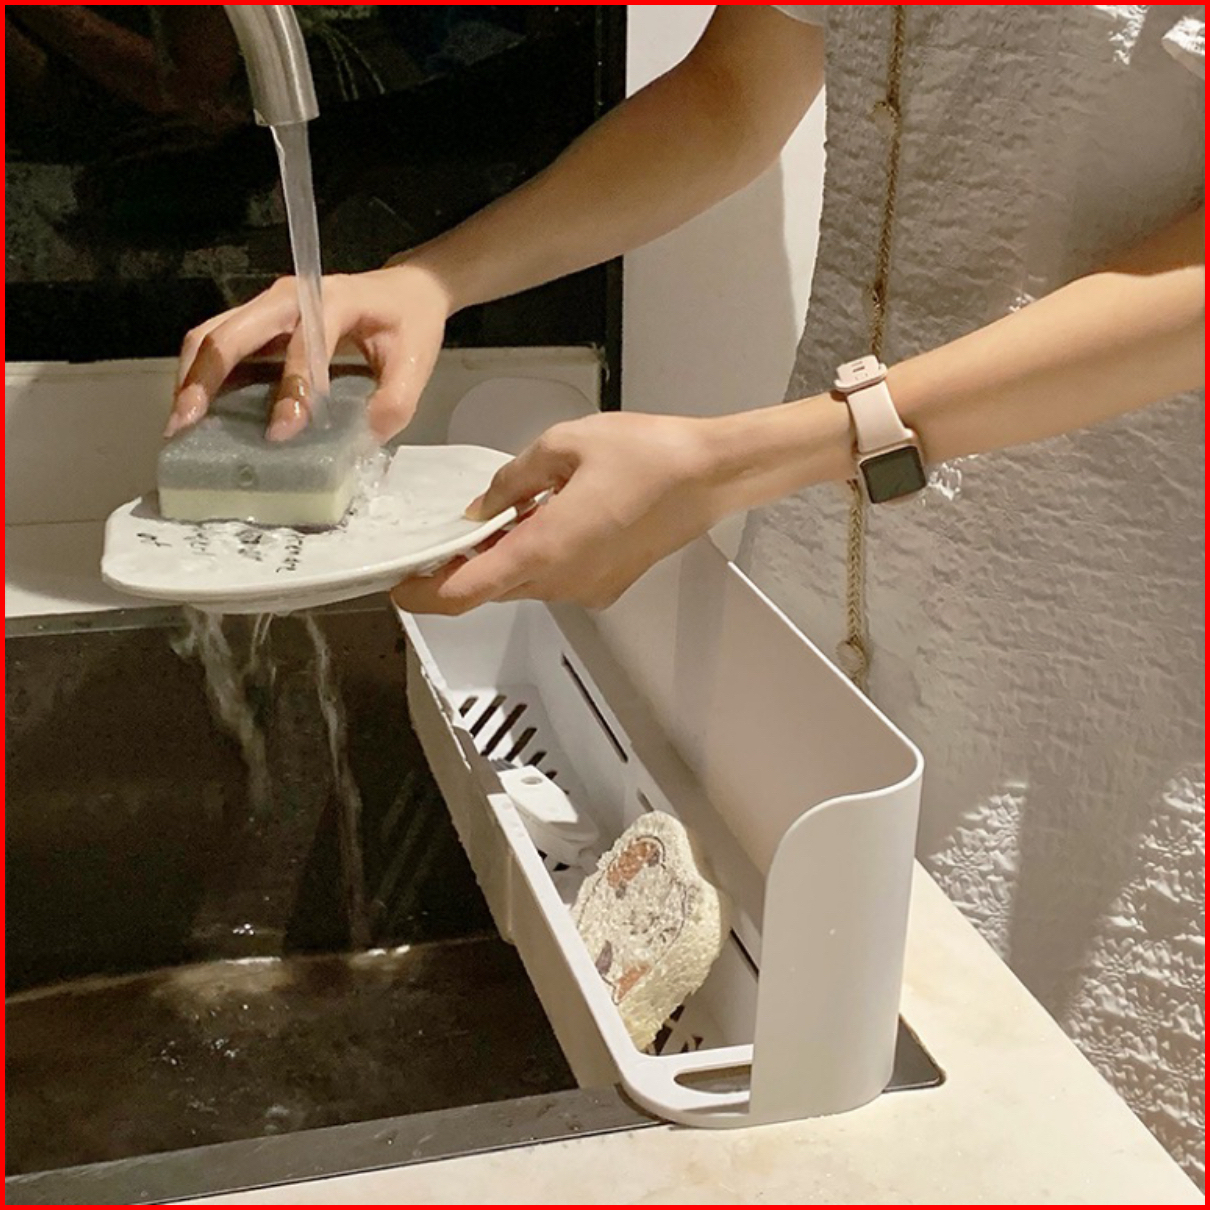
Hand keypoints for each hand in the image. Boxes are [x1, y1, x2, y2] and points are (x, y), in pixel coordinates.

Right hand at [167, 260, 451, 441]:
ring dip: (192, 375)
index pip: (304, 345)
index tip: (281, 433)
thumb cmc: (410, 324)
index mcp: (334, 300)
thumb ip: (393, 402)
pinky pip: (219, 342)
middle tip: (186, 424)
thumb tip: (361, 439)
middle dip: (206, 377)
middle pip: (233, 331)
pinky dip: (201, 373)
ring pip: (214, 333)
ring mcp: (269, 306)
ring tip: (180, 422)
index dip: (292, 390)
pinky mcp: (260, 321)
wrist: (406, 292)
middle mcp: (291, 296)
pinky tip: (195, 408)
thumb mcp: (417, 364)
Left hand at [390, 412, 728, 613]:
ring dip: (502, 557)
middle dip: (463, 565)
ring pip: (523, 584)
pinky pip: (555, 580)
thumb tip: (481, 509)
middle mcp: (561, 582)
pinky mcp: (606, 586)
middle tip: (451, 530)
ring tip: (510, 511)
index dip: (423, 594)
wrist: (710, 476)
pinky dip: (537, 557)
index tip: (398, 584)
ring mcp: (586, 589)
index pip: (463, 592)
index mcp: (543, 550)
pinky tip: (549, 519)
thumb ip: (511, 481)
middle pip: (490, 588)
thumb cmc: (645, 454)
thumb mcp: (562, 446)